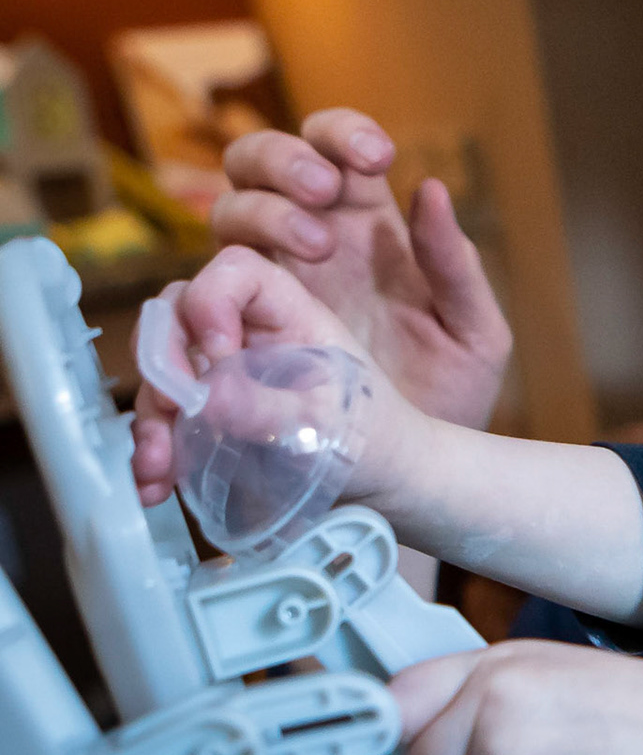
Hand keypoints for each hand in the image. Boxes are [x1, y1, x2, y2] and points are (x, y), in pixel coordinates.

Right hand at [131, 246, 424, 506]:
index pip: (238, 270)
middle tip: (171, 406)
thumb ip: (269, 408)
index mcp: (292, 314)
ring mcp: (222, 371)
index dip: (212, 298)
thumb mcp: (327, 425)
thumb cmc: (369, 438)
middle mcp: (249, 332)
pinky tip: (154, 484)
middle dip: (161, 356)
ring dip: (150, 415)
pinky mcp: (206, 410)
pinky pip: (162, 415)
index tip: (216, 355)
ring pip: (161, 368)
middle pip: (180, 311)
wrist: (380, 480)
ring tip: (156, 465)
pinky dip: (151, 448)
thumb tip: (201, 397)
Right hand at [213, 108, 511, 429]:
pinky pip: (196, 299)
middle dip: (285, 162)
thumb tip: (431, 189)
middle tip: (325, 194)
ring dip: (260, 214)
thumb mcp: (475, 334)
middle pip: (259, 165)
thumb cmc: (451, 396)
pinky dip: (206, 294)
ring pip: (227, 216)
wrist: (418, 474)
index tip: (376, 157)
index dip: (341, 135)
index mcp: (367, 227)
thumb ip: (457, 267)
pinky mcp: (237, 337)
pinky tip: (253, 309)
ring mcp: (267, 287)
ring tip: (315, 249)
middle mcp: (307, 244)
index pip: (335, 152)